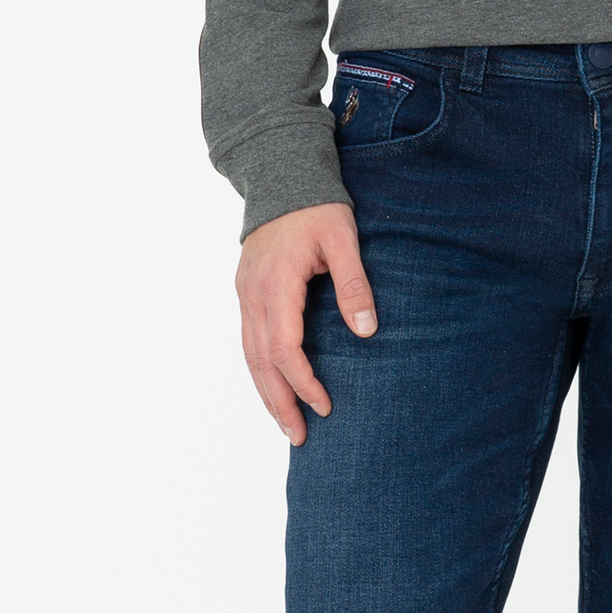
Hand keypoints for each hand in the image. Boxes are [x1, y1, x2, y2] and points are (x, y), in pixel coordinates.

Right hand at [235, 203, 376, 443]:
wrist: (282, 174)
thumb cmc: (317, 207)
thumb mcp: (343, 239)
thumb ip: (354, 285)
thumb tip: (367, 332)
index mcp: (276, 283)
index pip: (283, 347)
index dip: (301, 382)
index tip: (324, 406)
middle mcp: (252, 293)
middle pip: (259, 361)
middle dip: (278, 402)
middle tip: (298, 438)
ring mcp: (244, 293)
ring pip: (248, 355)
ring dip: (265, 392)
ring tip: (284, 425)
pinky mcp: (245, 292)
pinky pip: (247, 341)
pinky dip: (258, 371)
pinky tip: (272, 389)